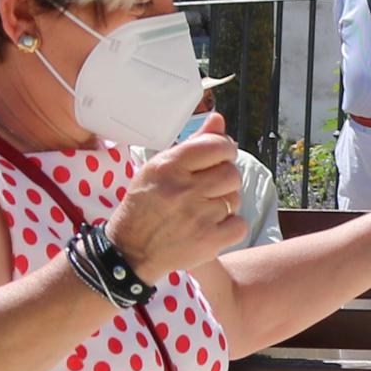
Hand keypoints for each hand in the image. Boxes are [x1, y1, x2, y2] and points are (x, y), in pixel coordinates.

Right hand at [109, 115, 251, 274]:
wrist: (130, 250)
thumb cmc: (146, 204)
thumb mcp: (159, 167)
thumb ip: (193, 143)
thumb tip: (219, 120)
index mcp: (169, 166)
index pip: (217, 146)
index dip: (224, 151)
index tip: (218, 158)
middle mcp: (184, 190)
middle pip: (231, 173)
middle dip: (224, 178)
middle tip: (207, 188)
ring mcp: (197, 217)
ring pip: (235, 199)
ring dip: (225, 203)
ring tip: (203, 208)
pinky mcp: (208, 241)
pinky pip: (239, 225)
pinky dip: (230, 226)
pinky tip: (210, 226)